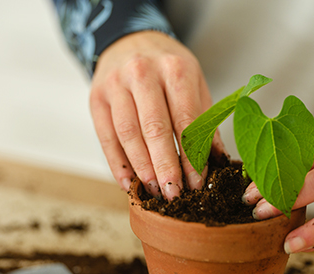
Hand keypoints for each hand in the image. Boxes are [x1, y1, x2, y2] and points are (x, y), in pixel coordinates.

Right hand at [89, 31, 226, 199]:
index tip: (197, 182)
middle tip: (174, 194)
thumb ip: (204, 119)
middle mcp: (142, 73)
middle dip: (165, 167)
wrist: (129, 40)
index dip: (191, 154)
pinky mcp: (96, 98)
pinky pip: (106, 136)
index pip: (185, 120)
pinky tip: (128, 182)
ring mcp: (115, 85)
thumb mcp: (193, 81)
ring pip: (128, 134)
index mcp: (175, 68)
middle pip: (155, 128)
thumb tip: (217, 160)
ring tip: (154, 191)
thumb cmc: (166, 66)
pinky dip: (117, 164)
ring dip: (141, 168)